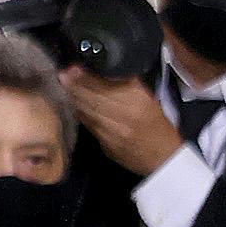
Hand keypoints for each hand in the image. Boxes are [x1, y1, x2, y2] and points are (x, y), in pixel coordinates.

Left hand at [65, 66, 182, 178]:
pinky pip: (89, 126)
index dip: (85, 76)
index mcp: (136, 101)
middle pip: (91, 98)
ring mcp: (112, 133)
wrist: (163, 158)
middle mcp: (123, 116)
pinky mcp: (106, 146)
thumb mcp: (148, 99)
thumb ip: (128, 84)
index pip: (104, 86)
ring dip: (74, 98)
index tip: (73, 68)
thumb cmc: (157, 125)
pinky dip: (80, 114)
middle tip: (62, 74)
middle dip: (74, 86)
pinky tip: (75, 105)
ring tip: (64, 86)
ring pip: (86, 112)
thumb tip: (105, 69)